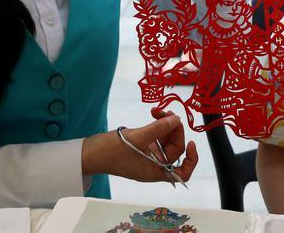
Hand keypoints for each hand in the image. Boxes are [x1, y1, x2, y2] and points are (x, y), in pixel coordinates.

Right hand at [81, 109, 197, 182]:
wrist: (91, 153)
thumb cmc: (112, 152)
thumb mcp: (138, 138)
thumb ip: (159, 129)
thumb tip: (176, 119)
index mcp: (156, 171)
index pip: (182, 172)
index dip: (192, 160)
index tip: (191, 143)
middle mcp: (155, 164)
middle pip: (175, 148)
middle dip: (174, 129)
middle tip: (167, 114)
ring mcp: (148, 155)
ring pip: (166, 139)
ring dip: (165, 123)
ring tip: (158, 111)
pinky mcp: (142, 146)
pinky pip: (156, 135)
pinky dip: (157, 124)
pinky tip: (153, 114)